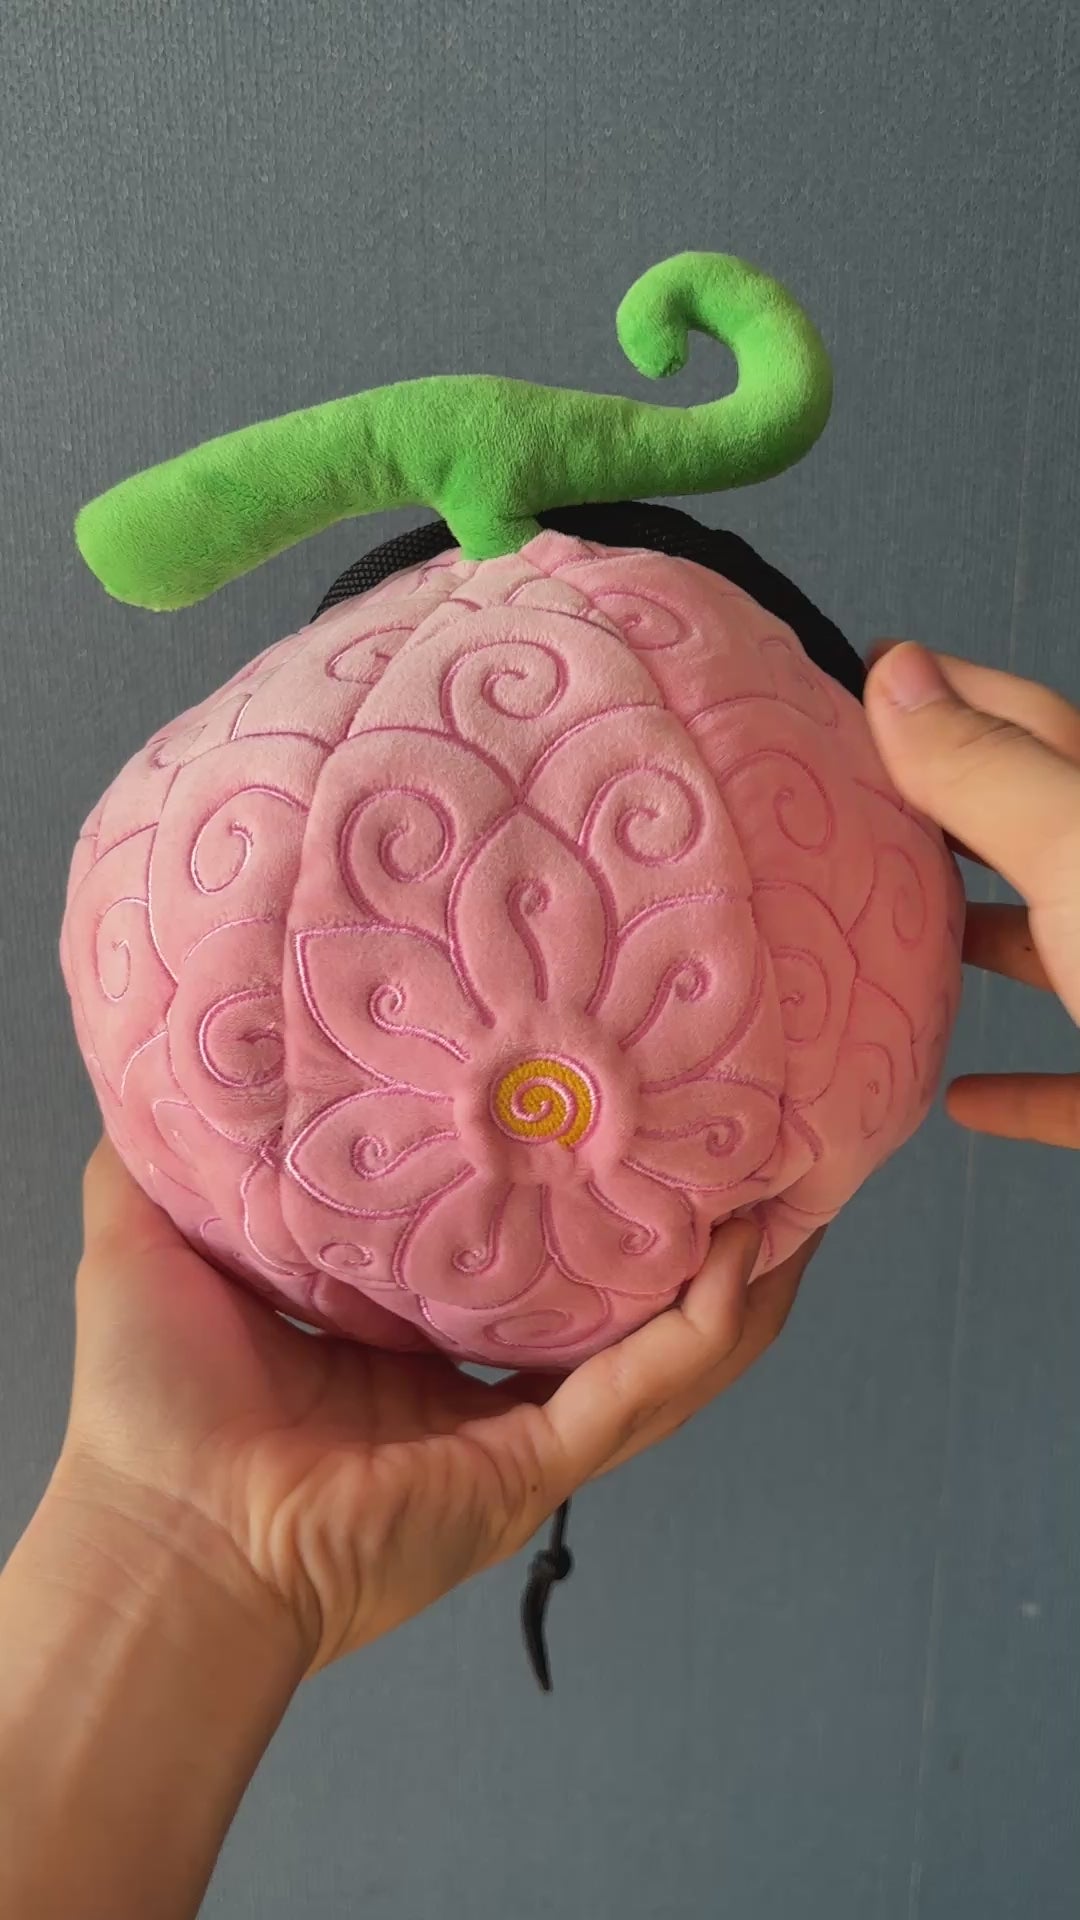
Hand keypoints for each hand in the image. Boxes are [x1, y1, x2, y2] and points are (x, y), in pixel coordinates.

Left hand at [63, 1141, 817, 1673]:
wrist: (157, 1531)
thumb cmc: (151, 1402)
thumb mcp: (154, 1239)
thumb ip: (169, 1156)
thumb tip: (182, 1054)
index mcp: (424, 1346)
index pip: (543, 1261)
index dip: (594, 1189)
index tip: (629, 1101)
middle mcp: (490, 1391)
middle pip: (634, 1306)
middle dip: (706, 1233)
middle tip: (757, 1139)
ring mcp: (523, 1436)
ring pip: (674, 1352)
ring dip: (744, 1278)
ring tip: (798, 1189)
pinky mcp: (534, 1469)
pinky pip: (647, 1389)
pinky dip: (706, 1327)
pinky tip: (748, 1253)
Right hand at [865, 644, 1079, 1146]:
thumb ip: (992, 774)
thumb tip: (899, 678)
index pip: (1027, 721)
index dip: (943, 692)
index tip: (858, 681)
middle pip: (1040, 830)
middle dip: (951, 814)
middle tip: (856, 805)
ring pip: (1064, 946)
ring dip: (984, 938)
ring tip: (903, 929)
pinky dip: (1023, 1088)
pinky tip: (970, 1097)